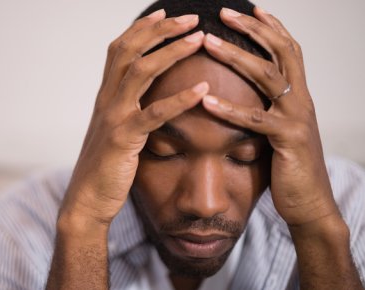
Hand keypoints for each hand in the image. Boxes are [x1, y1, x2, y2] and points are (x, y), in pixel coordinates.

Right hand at [59, 10, 207, 228]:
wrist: (86, 197)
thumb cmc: (105, 165)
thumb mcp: (113, 130)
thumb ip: (126, 109)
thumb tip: (146, 97)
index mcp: (106, 96)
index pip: (120, 50)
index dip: (141, 29)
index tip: (164, 13)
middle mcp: (107, 100)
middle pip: (130, 51)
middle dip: (160, 30)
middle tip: (190, 17)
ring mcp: (114, 117)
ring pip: (141, 72)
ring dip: (171, 51)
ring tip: (199, 38)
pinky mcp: (124, 139)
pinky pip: (154, 114)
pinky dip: (179, 99)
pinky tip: (202, 89)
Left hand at [201, 7, 339, 227]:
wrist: (310, 202)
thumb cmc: (289, 166)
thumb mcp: (279, 129)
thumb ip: (267, 108)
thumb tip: (247, 95)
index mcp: (297, 95)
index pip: (287, 50)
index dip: (270, 28)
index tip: (249, 9)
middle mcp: (300, 100)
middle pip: (279, 51)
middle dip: (252, 29)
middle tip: (224, 13)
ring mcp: (297, 117)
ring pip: (268, 76)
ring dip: (236, 56)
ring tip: (208, 42)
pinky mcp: (288, 140)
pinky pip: (256, 120)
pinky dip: (230, 109)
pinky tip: (208, 100)